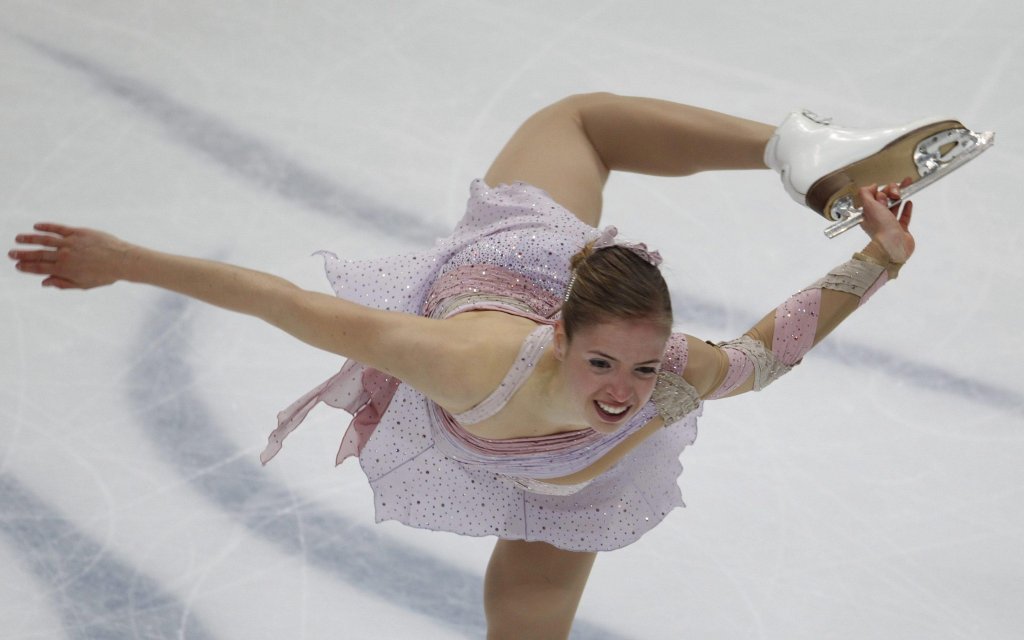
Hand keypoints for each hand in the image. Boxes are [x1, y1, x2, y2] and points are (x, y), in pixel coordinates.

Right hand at [9, 223, 132, 289]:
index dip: (27, 267)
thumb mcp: (84, 285)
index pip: (40, 268)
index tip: (17, 266)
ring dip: (30, 239)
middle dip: (23, 254)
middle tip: (10, 254)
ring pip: (45, 240)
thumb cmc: (105, 275)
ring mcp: (70, 243)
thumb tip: (44, 282)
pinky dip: (46, 227)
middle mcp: (65, 256)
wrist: (122, 260)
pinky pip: (58, 228)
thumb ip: (63, 283)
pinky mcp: (78, 232)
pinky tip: (36, 226)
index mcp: (65, 270)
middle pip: (39, 254)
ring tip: (18, 239)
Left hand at [859, 180, 914, 263]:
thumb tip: (871, 186)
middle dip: (890, 191)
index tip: (883, 192)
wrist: (894, 245)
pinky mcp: (901, 230)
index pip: (872, 198)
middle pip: (884, 200)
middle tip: (895, 193)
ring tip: (906, 186)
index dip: (878, 192)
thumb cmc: (881, 226)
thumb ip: (866, 194)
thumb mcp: (869, 206)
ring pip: (894, 206)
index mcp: (867, 215)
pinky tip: (909, 202)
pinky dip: (906, 208)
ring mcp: (890, 225)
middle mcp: (877, 219)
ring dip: (899, 196)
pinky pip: (904, 216)